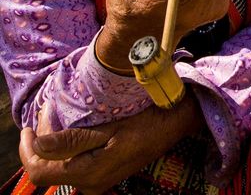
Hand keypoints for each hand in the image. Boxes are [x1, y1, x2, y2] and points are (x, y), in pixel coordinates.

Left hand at [20, 92, 202, 193]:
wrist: (177, 122)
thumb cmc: (147, 119)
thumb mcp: (111, 126)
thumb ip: (73, 140)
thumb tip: (38, 144)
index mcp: (90, 174)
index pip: (40, 172)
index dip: (26, 150)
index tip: (27, 126)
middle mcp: (91, 184)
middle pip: (49, 170)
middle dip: (40, 143)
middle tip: (46, 113)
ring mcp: (99, 180)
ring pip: (61, 168)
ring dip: (54, 145)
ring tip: (57, 118)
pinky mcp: (105, 173)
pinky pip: (75, 165)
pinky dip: (68, 148)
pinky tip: (74, 129)